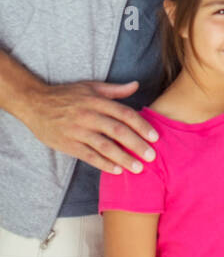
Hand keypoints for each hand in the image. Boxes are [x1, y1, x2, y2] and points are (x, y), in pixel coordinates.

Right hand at [21, 79, 159, 173]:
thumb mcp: (90, 87)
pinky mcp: (69, 144)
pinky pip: (89, 156)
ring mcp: (78, 131)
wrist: (35, 104)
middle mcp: (89, 115)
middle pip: (118, 131)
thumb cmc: (66, 95)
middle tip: (151, 156)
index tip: (155, 137)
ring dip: (123, 158)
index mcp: (97, 101)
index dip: (141, 125)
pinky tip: (116, 171)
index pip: (124, 114)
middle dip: (137, 144)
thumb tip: (136, 85)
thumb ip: (115, 89)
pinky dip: (103, 164)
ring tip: (138, 168)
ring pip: (105, 146)